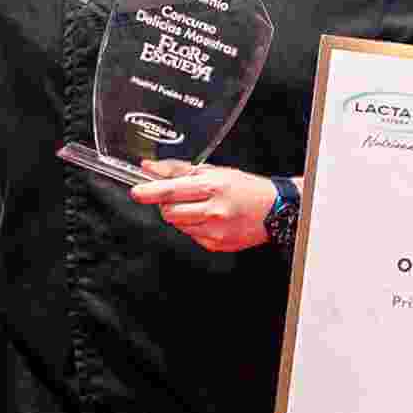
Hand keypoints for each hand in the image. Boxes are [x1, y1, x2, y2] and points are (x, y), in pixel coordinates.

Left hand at [128, 163, 280, 253]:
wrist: (275, 210)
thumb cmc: (245, 188)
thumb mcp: (214, 171)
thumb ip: (178, 170)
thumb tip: (150, 168)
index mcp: (212, 186)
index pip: (172, 190)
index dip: (151, 191)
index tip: (137, 192)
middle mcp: (213, 210)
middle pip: (170, 213)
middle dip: (167, 206)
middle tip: (177, 199)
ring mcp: (215, 230)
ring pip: (179, 226)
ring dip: (182, 217)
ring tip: (200, 208)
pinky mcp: (216, 244)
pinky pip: (192, 236)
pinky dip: (194, 228)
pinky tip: (210, 220)